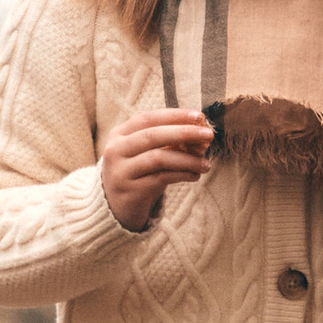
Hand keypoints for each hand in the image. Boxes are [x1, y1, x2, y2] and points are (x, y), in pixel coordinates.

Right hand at [101, 107, 215, 233]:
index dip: (174, 115)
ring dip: (187, 159)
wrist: (114, 207)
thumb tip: (199, 132)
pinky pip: (161, 178)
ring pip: (158, 158)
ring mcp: (121, 171)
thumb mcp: (143, 153)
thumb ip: (164, 142)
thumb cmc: (136, 174)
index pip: (148, 118)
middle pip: (153, 135)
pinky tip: (195, 176)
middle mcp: (116, 150)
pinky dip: (181, 175)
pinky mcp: (130, 191)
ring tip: (206, 164)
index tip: (198, 116)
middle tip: (208, 134)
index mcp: (119, 134)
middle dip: (184, 132)